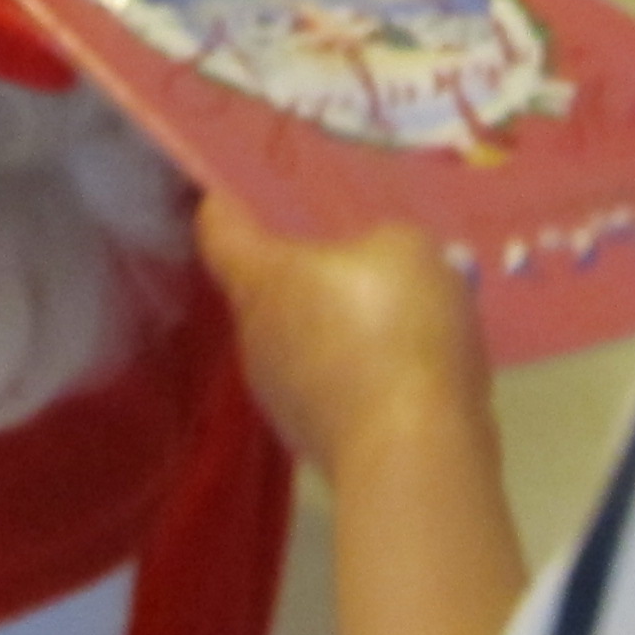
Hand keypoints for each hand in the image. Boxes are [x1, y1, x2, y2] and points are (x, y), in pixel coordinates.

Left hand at [196, 194, 493, 480]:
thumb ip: (381, 240)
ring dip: (340, 322)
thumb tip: (375, 258)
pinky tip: (414, 364)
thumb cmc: (396, 329)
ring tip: (400, 306)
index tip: (250, 182)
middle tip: (355, 241)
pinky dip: (364, 371)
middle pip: (266, 286)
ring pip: (303, 339)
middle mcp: (254, 338)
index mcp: (259, 280)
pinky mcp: (317, 440)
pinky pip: (335, 385)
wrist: (417, 453)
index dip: (229, 198)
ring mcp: (282, 397)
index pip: (217, 226)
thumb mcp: (407, 249)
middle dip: (306, 265)